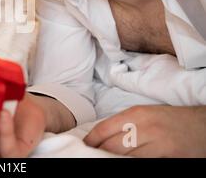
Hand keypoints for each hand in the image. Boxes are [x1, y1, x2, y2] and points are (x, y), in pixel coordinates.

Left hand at [84, 105, 205, 156]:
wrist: (202, 125)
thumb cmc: (170, 120)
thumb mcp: (145, 115)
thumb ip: (125, 124)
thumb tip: (101, 137)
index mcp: (135, 114)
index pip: (104, 128)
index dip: (91, 141)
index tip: (84, 147)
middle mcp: (145, 127)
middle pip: (112, 145)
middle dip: (99, 153)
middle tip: (91, 157)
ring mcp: (158, 143)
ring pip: (126, 157)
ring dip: (113, 160)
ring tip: (104, 160)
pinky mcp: (169, 156)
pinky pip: (144, 162)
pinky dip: (132, 163)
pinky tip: (126, 163)